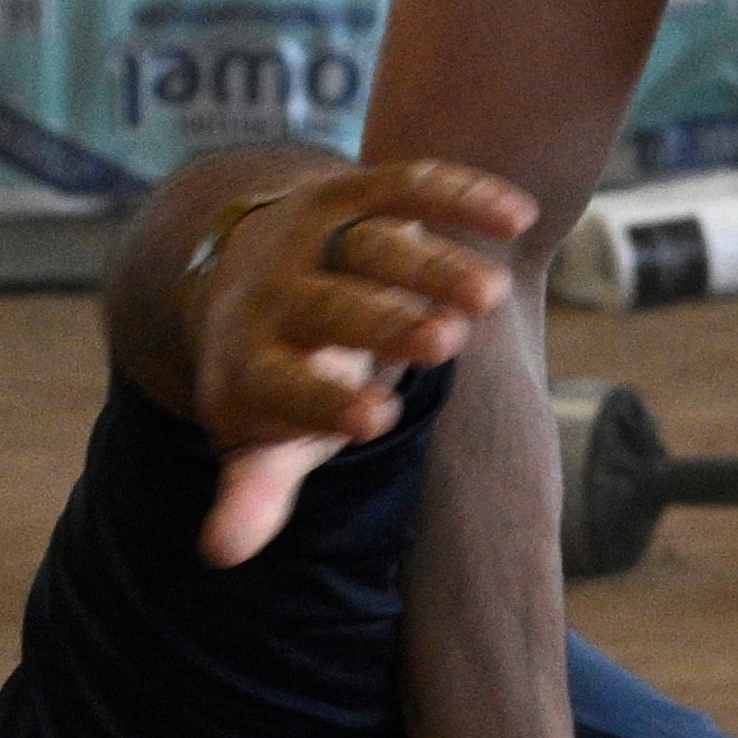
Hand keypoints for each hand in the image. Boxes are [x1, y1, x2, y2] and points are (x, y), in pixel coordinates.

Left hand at [188, 156, 532, 565]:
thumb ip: (255, 488)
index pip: (284, 384)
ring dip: (432, 265)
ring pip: (372, 245)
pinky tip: (518, 214)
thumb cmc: (282, 376)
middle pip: (331, 307)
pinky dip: (462, 194)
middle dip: (383, 321)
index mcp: (249, 363)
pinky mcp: (355, 191)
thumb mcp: (268, 434)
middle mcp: (276, 294)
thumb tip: (219, 554)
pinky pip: (407, 184)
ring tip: (492, 295)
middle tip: (443, 341)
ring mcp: (315, 236)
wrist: (247, 268)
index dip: (325, 400)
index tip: (375, 421)